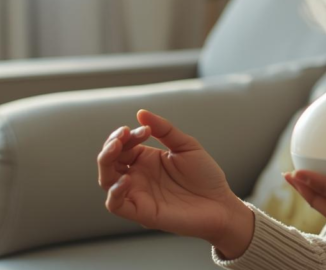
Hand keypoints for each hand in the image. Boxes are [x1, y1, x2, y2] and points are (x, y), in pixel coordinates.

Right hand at [97, 109, 251, 254]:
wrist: (220, 203)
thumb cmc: (205, 176)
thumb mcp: (186, 145)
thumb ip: (164, 130)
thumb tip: (140, 112)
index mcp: (145, 159)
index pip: (124, 145)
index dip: (128, 135)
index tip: (146, 130)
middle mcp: (137, 176)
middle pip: (109, 161)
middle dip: (111, 145)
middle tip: (122, 135)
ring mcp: (138, 194)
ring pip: (106, 180)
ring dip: (106, 162)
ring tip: (116, 148)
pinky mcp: (141, 212)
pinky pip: (115, 205)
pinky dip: (114, 192)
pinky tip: (126, 179)